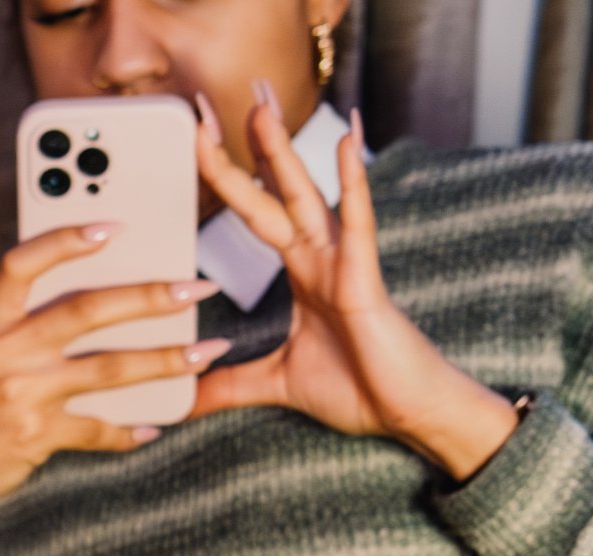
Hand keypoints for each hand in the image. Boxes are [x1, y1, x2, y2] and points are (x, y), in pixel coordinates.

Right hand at [0, 227, 227, 555]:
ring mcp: (20, 395)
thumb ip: (19, 327)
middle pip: (86, 310)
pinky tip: (154, 426)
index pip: (21, 265)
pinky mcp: (35, 436)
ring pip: (109, 369)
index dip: (65, 239)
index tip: (113, 227)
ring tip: (206, 351)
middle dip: (150, 296)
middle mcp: (1, 353)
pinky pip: (98, 428)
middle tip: (197, 287)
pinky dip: (129, 430)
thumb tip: (92, 301)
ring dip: (165, 360)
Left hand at [191, 87, 518, 478]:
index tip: (198, 144)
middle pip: (274, 193)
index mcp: (302, 273)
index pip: (255, 214)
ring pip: (307, 197)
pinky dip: (352, 184)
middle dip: (246, 150)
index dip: (228, 179)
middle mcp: (321, 257)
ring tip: (261, 107)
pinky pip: (357, 225)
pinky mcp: (365, 281)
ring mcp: (344, 263)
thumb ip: (227, 385)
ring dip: (283, 153)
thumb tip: (184, 400)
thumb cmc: (357, 388)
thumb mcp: (274, 384)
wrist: (408, 411)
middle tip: (213, 106)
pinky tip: (345, 143)